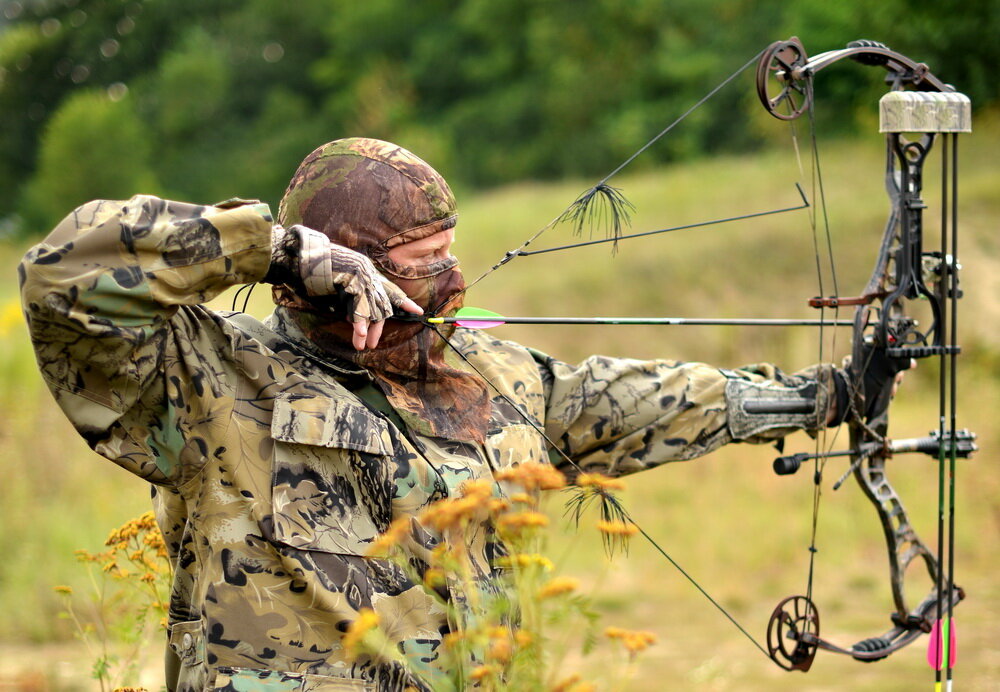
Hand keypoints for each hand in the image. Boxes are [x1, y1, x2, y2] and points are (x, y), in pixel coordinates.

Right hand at [269, 225, 422, 348]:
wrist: (296, 257)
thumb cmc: (310, 271)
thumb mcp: (335, 286)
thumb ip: (349, 298)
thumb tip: (355, 318)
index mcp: (364, 271)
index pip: (387, 287)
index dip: (401, 300)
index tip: (416, 311)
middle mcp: (366, 271)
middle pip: (381, 302)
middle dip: (377, 325)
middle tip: (371, 343)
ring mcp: (361, 274)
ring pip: (372, 307)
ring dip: (367, 328)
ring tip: (363, 345)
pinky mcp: (352, 279)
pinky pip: (360, 305)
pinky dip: (360, 322)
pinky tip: (359, 334)